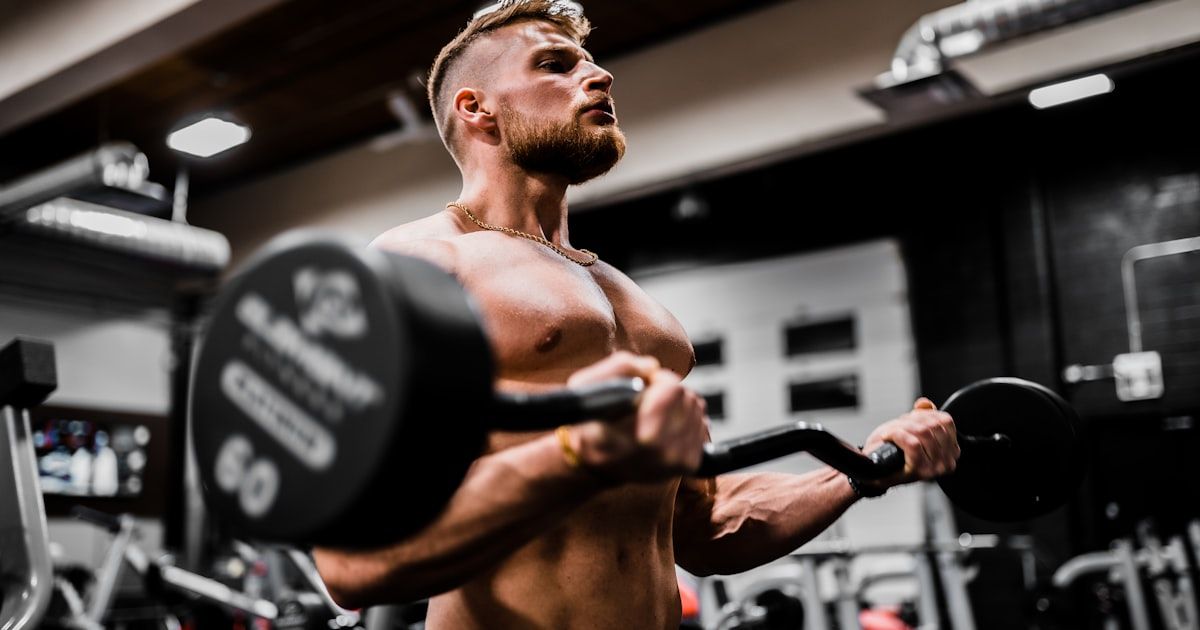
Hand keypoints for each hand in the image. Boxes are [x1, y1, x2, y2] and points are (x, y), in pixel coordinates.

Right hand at [562, 351, 707, 481]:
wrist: (597, 464)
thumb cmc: (590, 423)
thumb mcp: (586, 387)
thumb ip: (619, 368)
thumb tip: (653, 367)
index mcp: (643, 438)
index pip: (672, 391)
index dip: (659, 380)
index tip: (646, 384)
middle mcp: (664, 455)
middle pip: (687, 396)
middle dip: (668, 390)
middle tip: (647, 400)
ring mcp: (679, 462)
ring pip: (696, 408)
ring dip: (677, 404)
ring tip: (653, 414)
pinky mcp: (691, 464)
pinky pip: (702, 424)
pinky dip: (685, 419)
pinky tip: (665, 426)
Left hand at [858, 398, 959, 491]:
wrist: (873, 469)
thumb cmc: (892, 450)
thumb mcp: (910, 427)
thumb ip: (922, 415)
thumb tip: (924, 403)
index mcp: (951, 450)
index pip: (946, 421)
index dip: (925, 414)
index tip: (910, 418)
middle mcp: (947, 461)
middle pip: (933, 425)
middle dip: (911, 420)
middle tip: (897, 426)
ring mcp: (935, 468)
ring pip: (922, 432)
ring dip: (901, 427)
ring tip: (891, 432)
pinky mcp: (920, 470)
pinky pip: (912, 443)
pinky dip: (896, 435)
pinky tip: (887, 436)